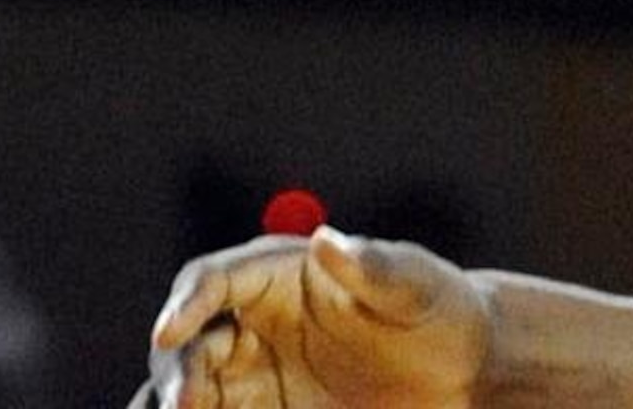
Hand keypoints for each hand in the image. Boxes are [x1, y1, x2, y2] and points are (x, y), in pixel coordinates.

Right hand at [137, 228, 493, 408]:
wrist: (465, 372)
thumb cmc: (439, 310)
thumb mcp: (413, 288)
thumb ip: (371, 268)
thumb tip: (327, 241)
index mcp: (277, 274)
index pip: (211, 280)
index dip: (184, 304)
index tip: (167, 332)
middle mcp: (254, 322)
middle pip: (189, 342)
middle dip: (177, 371)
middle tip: (184, 405)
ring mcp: (254, 373)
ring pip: (192, 389)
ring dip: (176, 404)